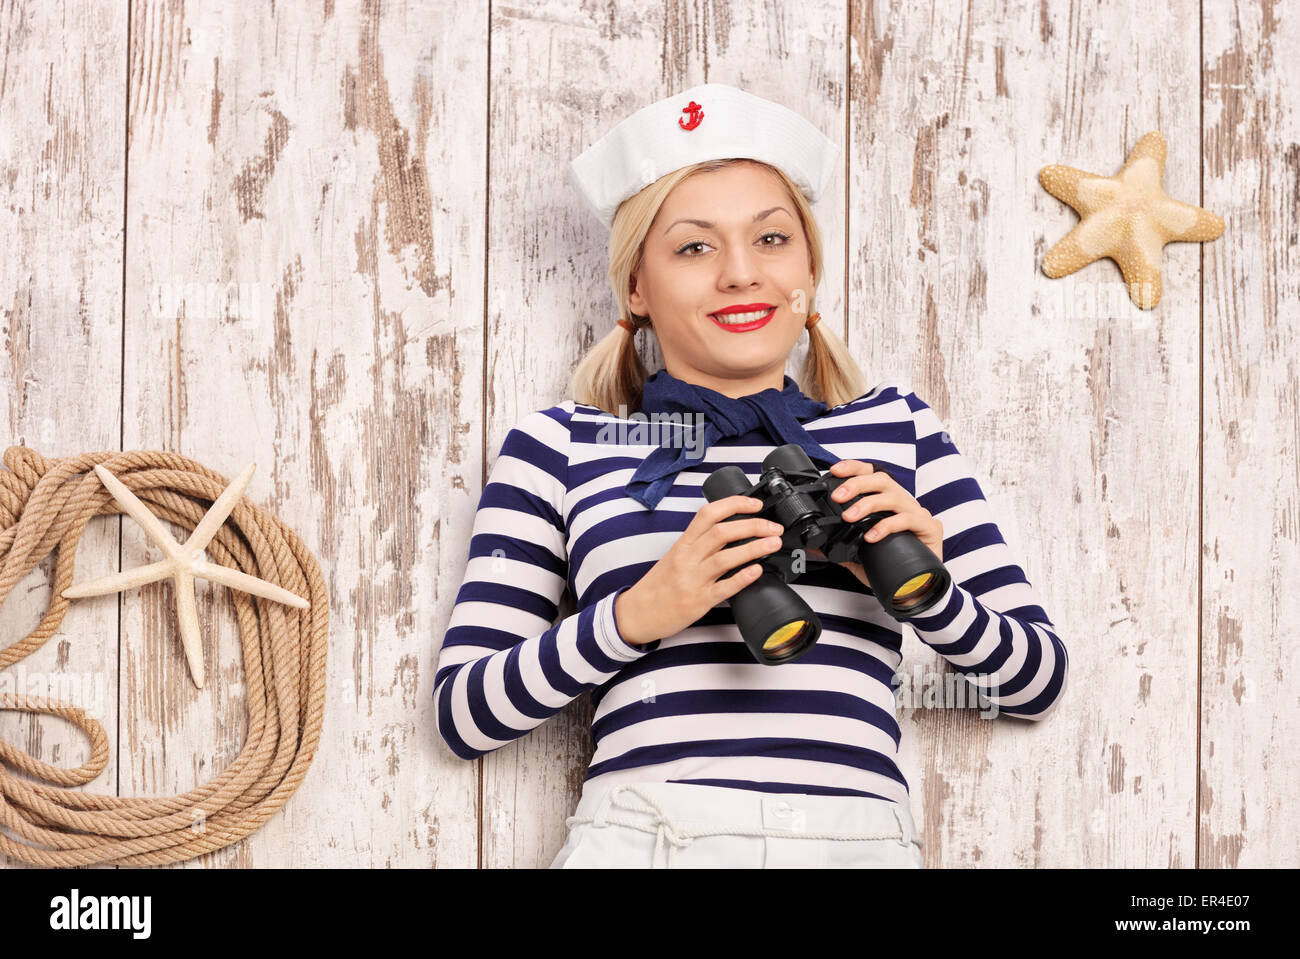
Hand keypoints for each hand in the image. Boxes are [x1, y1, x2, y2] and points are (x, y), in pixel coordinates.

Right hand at [614, 495, 785, 645]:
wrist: (636, 614)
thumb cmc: (657, 586)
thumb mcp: (674, 557)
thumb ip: (697, 545)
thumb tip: (729, 534)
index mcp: (682, 544)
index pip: (708, 514)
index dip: (734, 505)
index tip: (755, 504)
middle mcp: (687, 558)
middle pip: (721, 532)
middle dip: (752, 526)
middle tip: (773, 527)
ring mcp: (692, 580)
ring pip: (725, 558)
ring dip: (754, 548)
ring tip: (773, 544)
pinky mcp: (698, 602)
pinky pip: (723, 588)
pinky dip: (742, 578)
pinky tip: (757, 572)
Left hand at [806, 459, 943, 587]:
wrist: (915, 587)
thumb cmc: (891, 564)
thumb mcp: (859, 553)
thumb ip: (839, 545)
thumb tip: (813, 544)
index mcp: (887, 501)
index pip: (872, 475)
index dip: (854, 468)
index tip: (835, 470)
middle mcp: (903, 503)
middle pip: (882, 480)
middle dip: (857, 484)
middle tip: (838, 497)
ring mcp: (918, 514)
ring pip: (894, 497)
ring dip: (868, 504)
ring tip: (849, 516)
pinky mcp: (930, 528)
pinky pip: (909, 520)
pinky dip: (887, 526)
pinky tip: (872, 536)